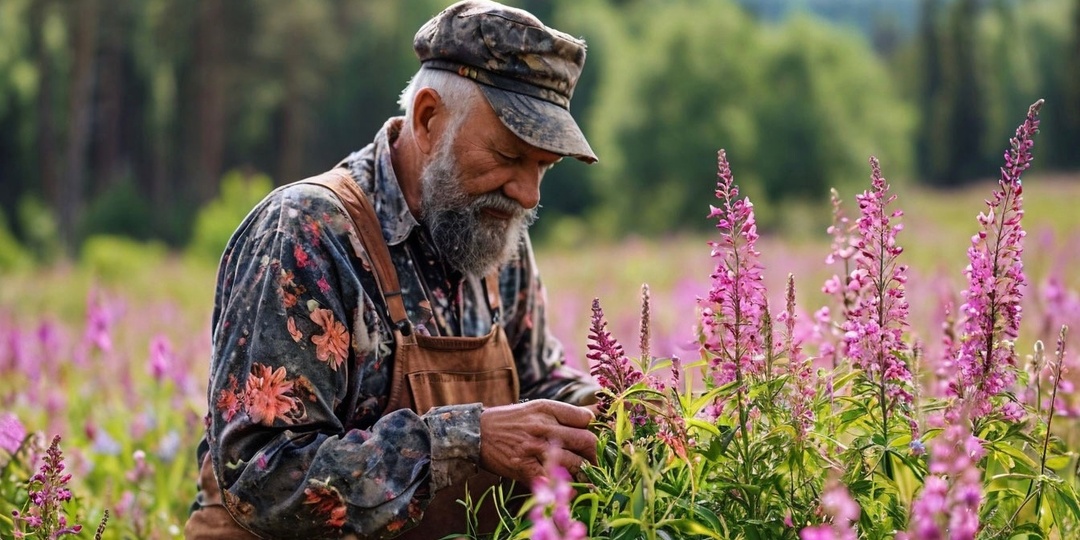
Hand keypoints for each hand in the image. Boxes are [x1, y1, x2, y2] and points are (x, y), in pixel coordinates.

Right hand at [478, 399, 596, 483]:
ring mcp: (534, 448)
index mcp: (547, 409)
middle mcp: (543, 426)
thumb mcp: (535, 408)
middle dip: (596, 454)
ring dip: (585, 471)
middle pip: (586, 440)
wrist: (476, 433)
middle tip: (598, 461)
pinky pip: (553, 479)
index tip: (596, 438)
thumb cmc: (510, 421)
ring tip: (588, 476)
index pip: (585, 418)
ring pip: (575, 462)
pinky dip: (565, 486)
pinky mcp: (525, 467)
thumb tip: (594, 414)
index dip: (594, 429)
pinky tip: (571, 488)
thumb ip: (564, 413)